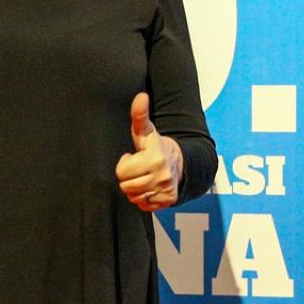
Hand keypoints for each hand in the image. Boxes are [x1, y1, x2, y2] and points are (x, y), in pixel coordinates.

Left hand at [115, 92, 182, 211]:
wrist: (181, 162)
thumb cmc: (155, 146)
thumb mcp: (146, 131)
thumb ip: (140, 115)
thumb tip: (141, 96)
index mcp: (155, 158)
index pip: (122, 171)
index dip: (125, 164)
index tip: (134, 157)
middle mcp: (162, 176)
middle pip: (126, 187)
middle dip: (128, 178)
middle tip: (138, 169)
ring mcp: (166, 190)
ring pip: (134, 198)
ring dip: (135, 189)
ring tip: (143, 177)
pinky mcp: (169, 201)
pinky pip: (144, 206)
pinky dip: (144, 199)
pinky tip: (150, 187)